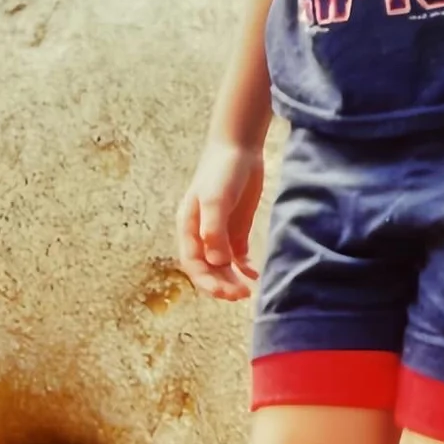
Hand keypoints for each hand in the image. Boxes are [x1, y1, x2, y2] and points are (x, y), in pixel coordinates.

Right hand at [175, 139, 264, 300]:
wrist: (239, 147)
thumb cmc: (222, 171)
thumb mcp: (215, 200)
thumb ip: (214, 230)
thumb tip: (216, 262)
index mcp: (188, 228)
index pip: (194, 265)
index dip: (208, 283)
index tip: (227, 293)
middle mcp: (201, 233)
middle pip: (208, 268)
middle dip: (222, 285)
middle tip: (242, 295)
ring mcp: (219, 230)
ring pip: (222, 264)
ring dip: (232, 279)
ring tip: (248, 290)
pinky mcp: (235, 226)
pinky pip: (237, 254)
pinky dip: (244, 267)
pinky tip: (254, 274)